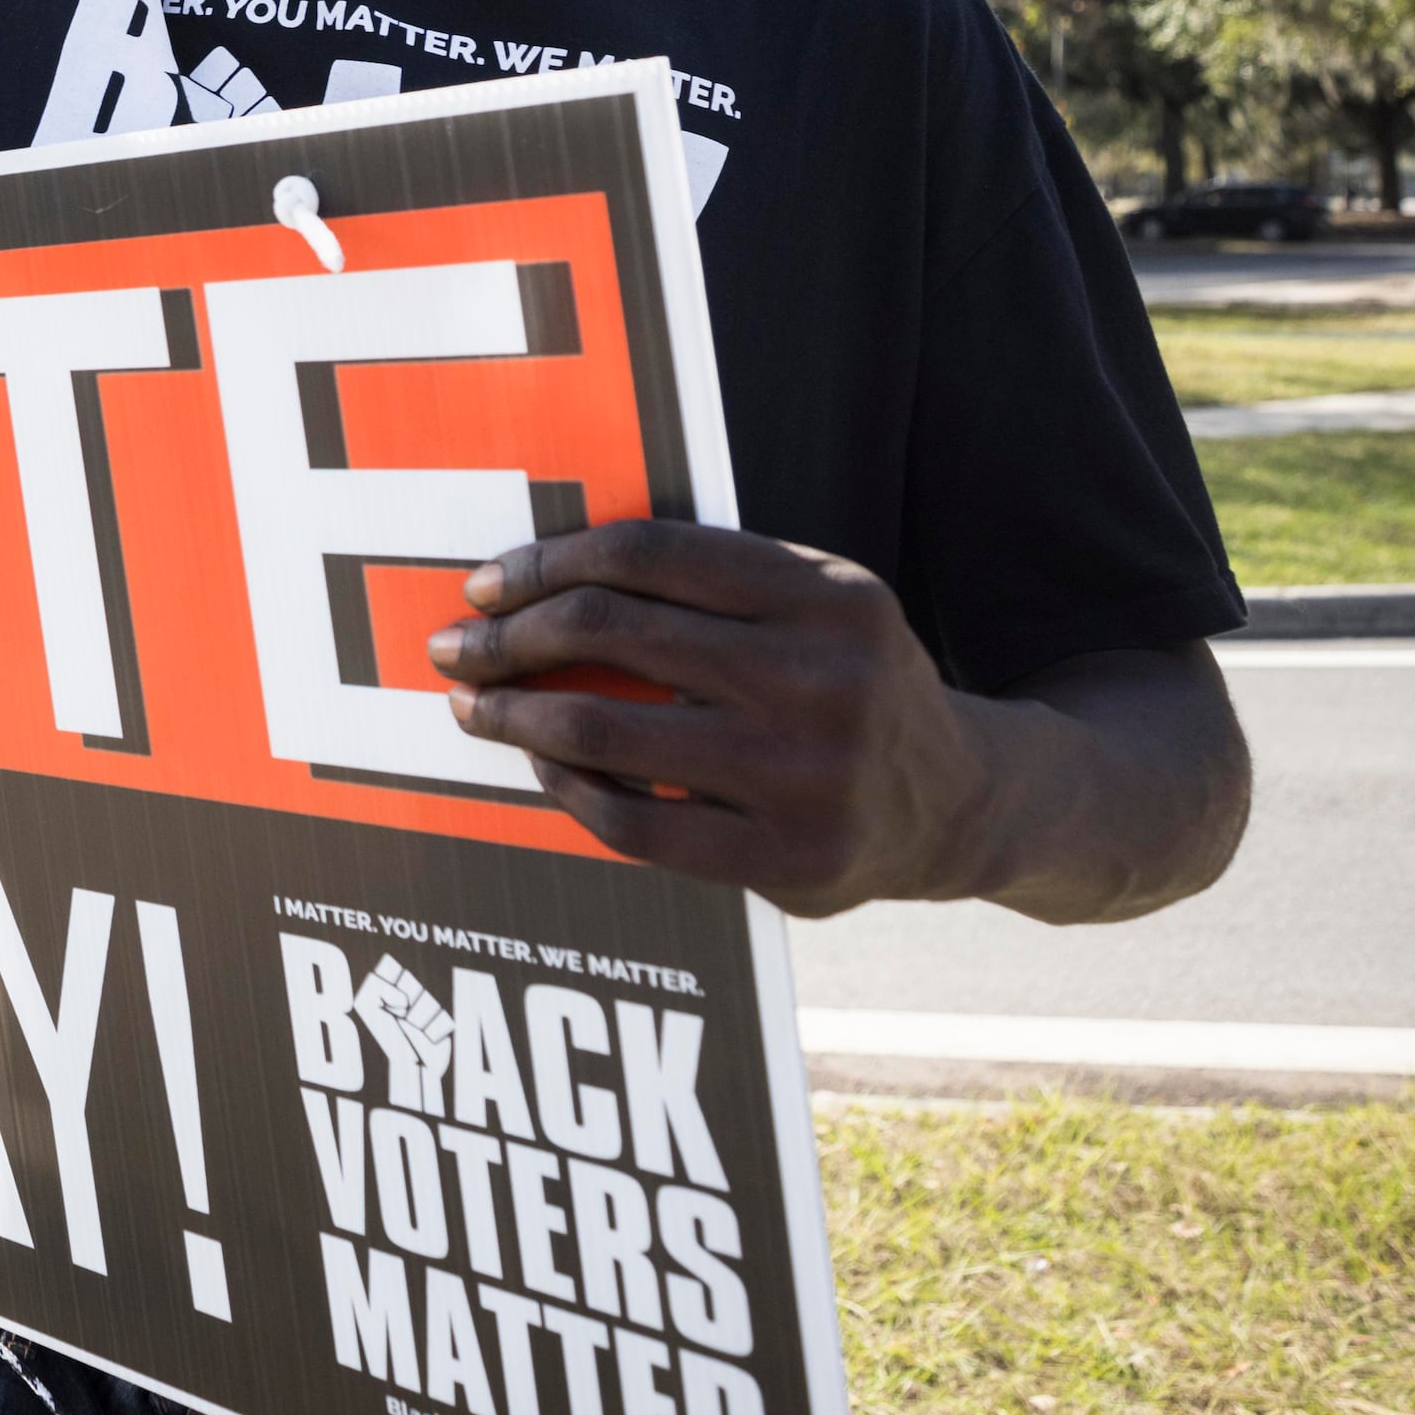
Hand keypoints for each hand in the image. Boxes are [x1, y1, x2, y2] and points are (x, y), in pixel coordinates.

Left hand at [425, 522, 996, 915]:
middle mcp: (823, 678)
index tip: (484, 585)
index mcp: (827, 594)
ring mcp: (807, 775)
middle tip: (456, 647)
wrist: (958, 803)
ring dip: (514, 714)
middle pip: (614, 633)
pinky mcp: (789, 860)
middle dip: (511, 638)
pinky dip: (568, 788)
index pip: (648, 554)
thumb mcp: (812, 607)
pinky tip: (545, 765)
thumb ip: (706, 586)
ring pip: (605, 731)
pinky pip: (634, 823)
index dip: (547, 563)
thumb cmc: (843, 683)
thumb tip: (535, 579)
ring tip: (474, 708)